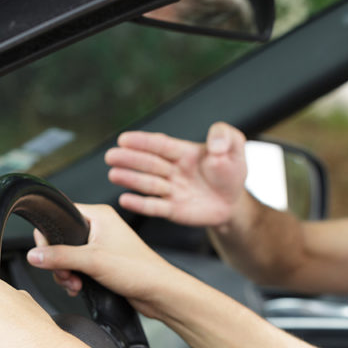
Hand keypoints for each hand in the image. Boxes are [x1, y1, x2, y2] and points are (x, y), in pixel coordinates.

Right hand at [27, 204, 180, 317]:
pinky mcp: (104, 261)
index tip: (48, 254)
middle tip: (66, 273)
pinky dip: (74, 277)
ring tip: (74, 283)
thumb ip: (60, 256)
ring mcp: (103, 244)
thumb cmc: (140, 270)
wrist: (159, 292)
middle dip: (58, 261)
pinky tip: (78, 287)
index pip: (60, 216)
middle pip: (61, 239)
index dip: (49, 237)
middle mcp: (101, 226)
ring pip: (68, 255)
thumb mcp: (93, 261)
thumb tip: (35, 254)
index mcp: (100, 215)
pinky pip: (78, 266)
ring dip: (66, 272)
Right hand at [105, 122, 247, 226]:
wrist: (234, 202)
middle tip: (112, 156)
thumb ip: (225, 137)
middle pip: (150, 163)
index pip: (161, 145)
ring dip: (131, 179)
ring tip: (114, 174)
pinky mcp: (173, 210)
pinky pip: (155, 207)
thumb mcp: (235, 147)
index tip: (124, 139)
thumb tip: (215, 145)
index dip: (143, 142)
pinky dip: (141, 204)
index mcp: (184, 152)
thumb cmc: (230, 172)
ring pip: (149, 184)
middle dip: (130, 159)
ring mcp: (171, 190)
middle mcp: (173, 170)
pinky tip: (125, 199)